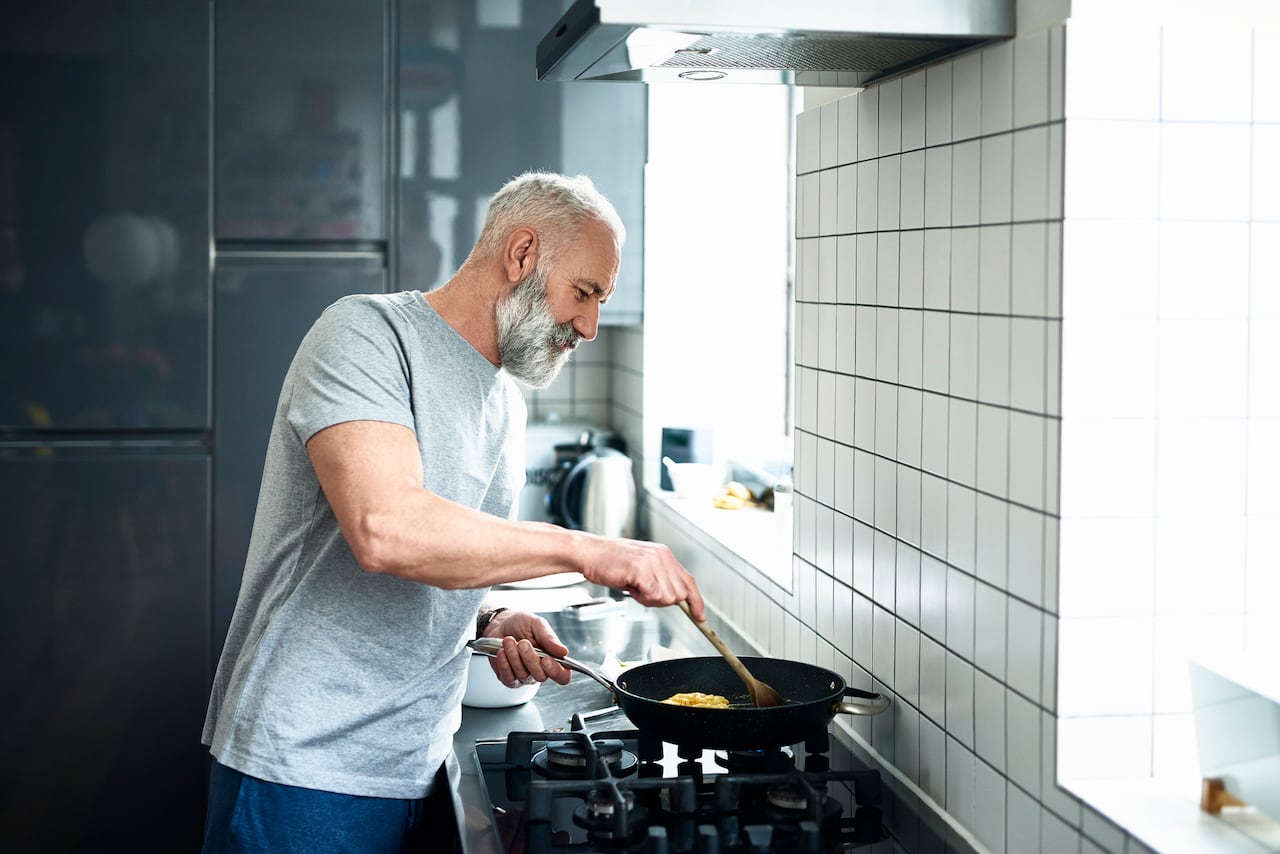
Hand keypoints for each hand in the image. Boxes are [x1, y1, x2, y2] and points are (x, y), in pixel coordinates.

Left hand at [481, 609, 572, 687]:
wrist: (500, 623)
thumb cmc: (521, 624)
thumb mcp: (537, 624)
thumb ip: (549, 638)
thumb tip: (563, 651)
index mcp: (552, 658)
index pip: (562, 675)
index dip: (556, 672)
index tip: (546, 659)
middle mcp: (540, 670)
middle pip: (541, 676)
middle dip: (530, 659)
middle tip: (523, 642)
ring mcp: (524, 676)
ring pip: (523, 675)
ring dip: (514, 656)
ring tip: (509, 640)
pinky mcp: (508, 677)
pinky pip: (508, 678)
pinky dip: (504, 664)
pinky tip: (502, 652)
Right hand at [578, 535, 705, 620]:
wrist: (589, 553)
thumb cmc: (609, 562)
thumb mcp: (641, 567)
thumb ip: (659, 579)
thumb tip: (672, 598)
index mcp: (663, 554)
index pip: (688, 581)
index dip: (696, 600)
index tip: (700, 615)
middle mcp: (661, 556)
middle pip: (679, 593)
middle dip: (662, 601)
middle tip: (642, 592)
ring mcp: (653, 562)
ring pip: (668, 597)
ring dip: (649, 599)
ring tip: (634, 587)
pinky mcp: (642, 569)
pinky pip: (654, 595)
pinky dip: (642, 598)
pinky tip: (630, 586)